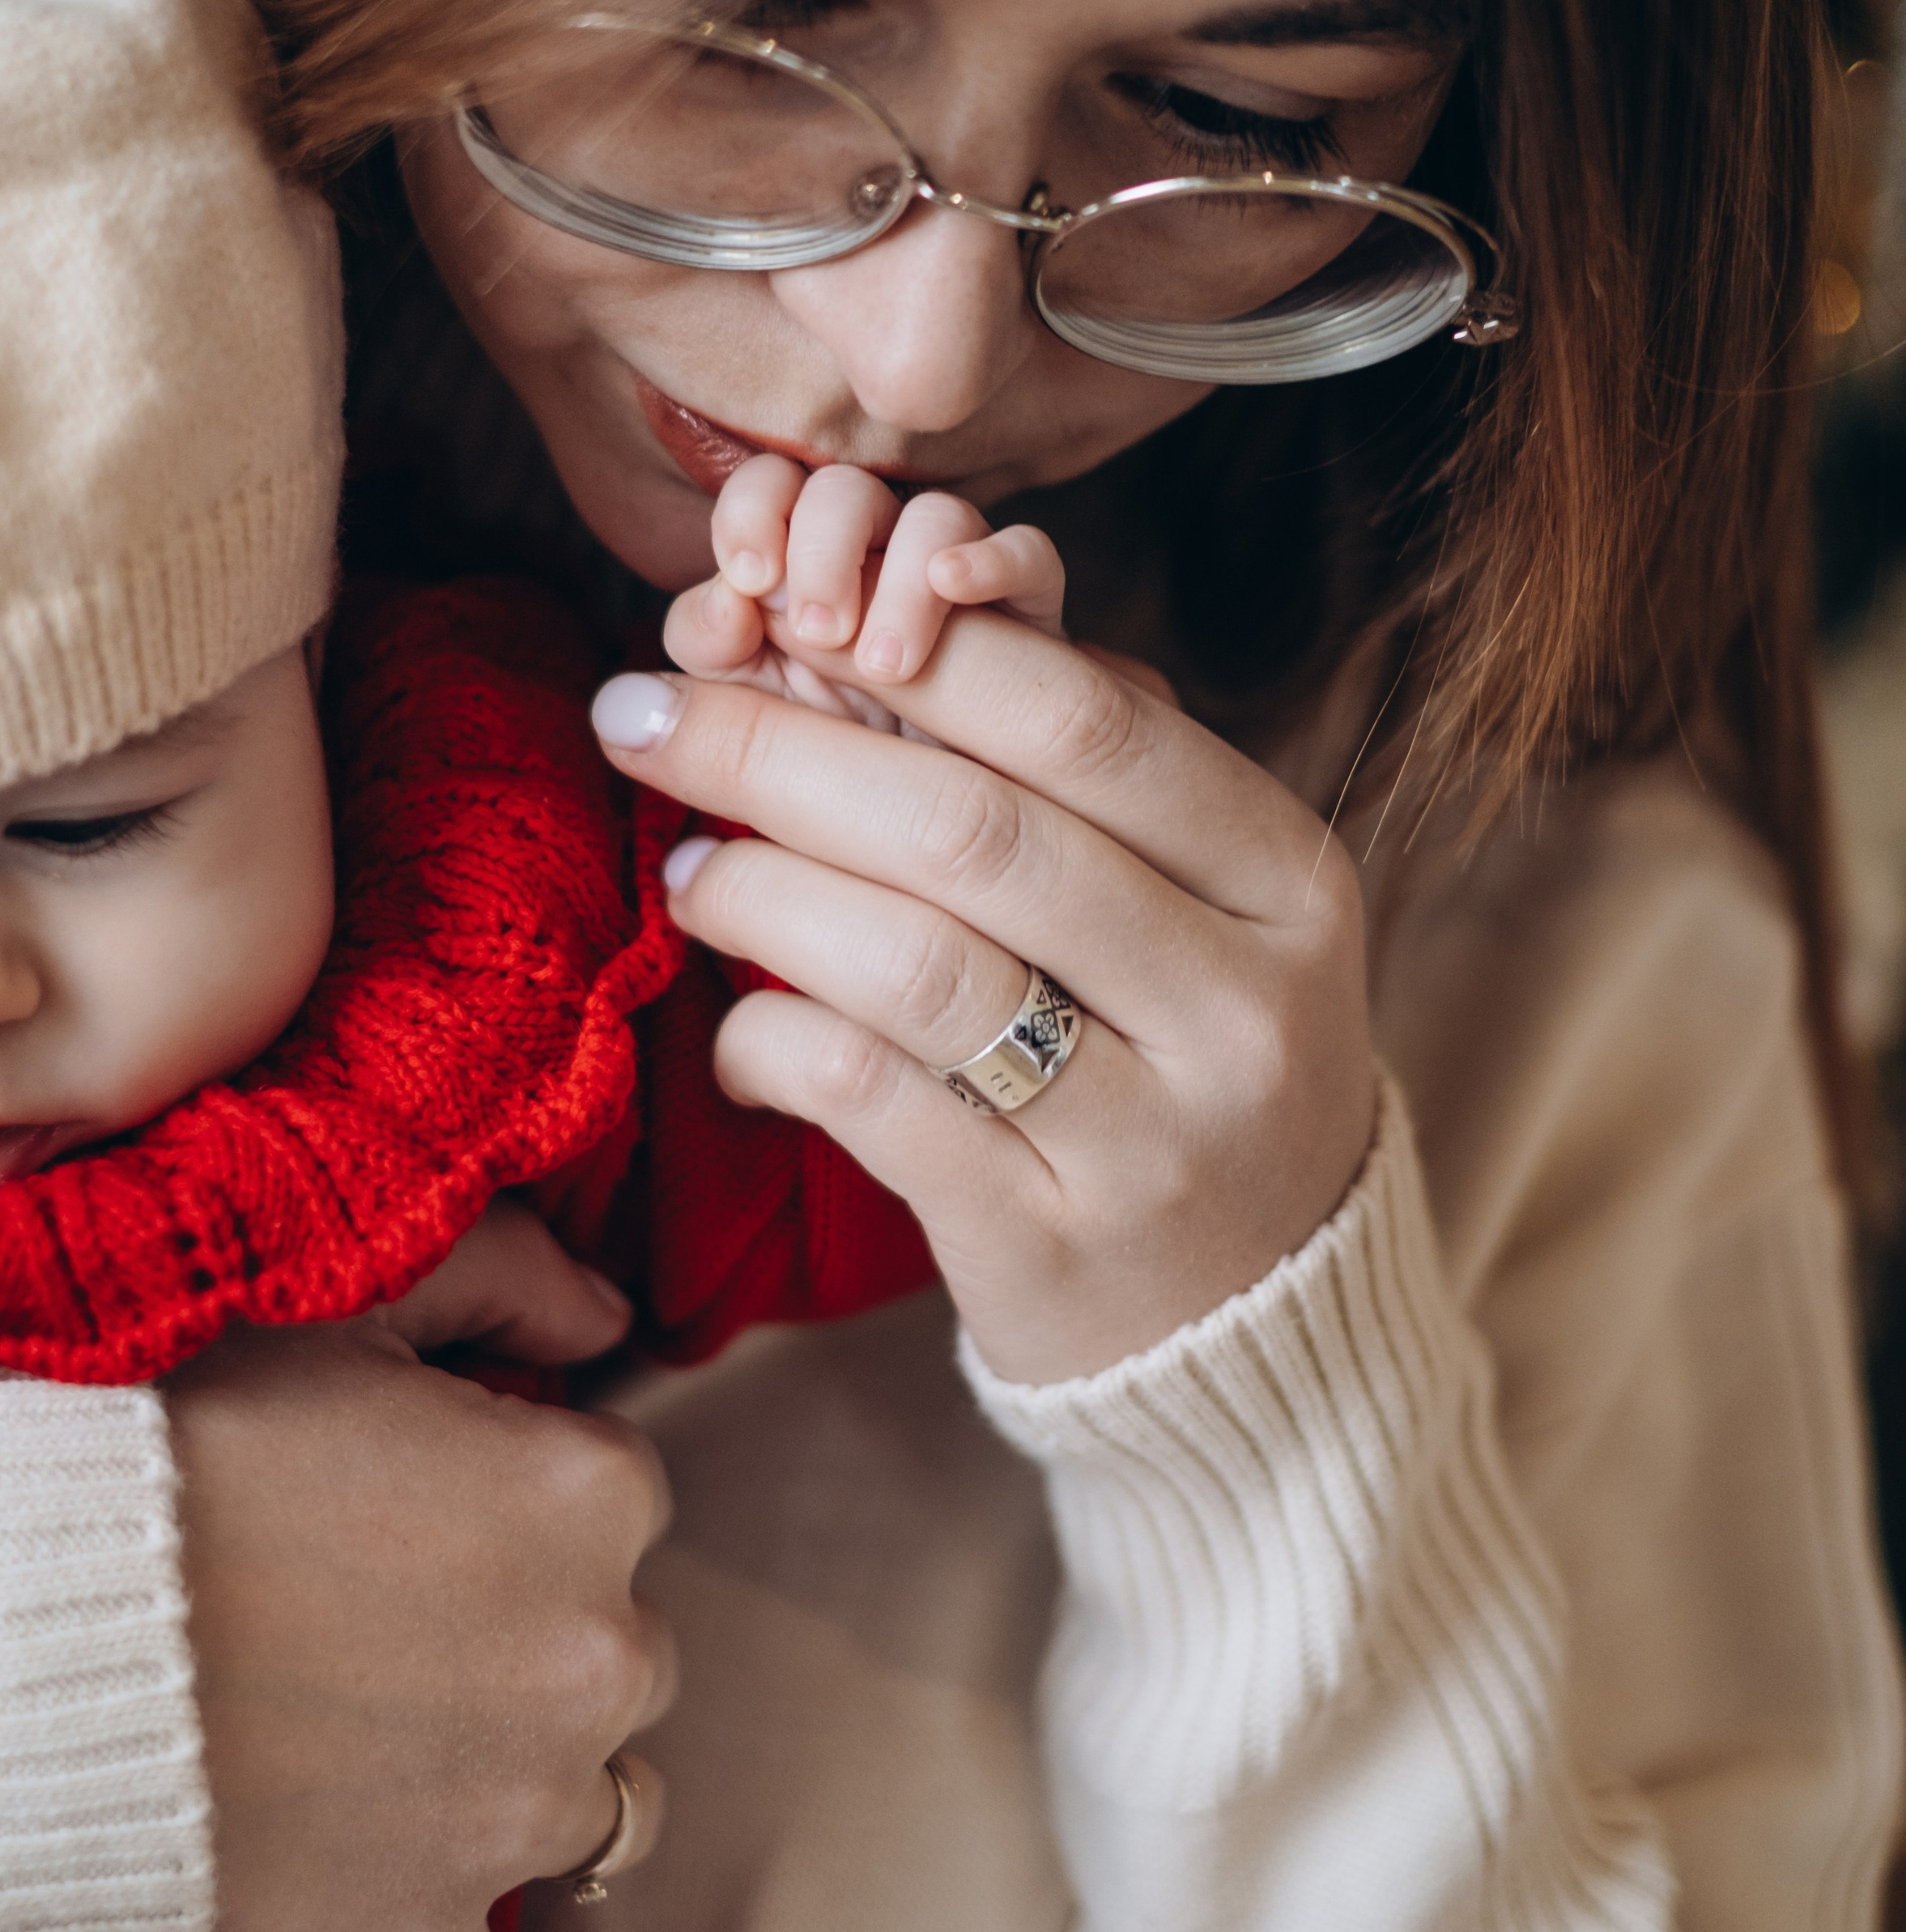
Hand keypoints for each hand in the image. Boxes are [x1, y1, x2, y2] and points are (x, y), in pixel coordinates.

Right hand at [166, 1205, 672, 1931]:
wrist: (17, 1620)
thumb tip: (607, 1312)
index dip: (509, 1494)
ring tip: (400, 1763)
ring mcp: (511, 1816)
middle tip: (386, 1626)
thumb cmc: (170, 1433)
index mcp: (590, 1492)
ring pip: (585, 1814)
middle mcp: (594, 1656)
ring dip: (513, 1794)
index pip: (610, 1495)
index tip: (412, 1501)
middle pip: (613, 1656)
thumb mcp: (344, 1295)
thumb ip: (505, 1272)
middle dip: (527, 1643)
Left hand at [593, 609, 1374, 1383]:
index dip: (904, 655)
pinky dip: (774, 1041)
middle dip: (776, 754)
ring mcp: (1155, 1139)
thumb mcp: (1199, 903)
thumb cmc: (1186, 1054)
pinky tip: (742, 1028)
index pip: (1082, 721)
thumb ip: (1077, 769)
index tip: (766, 622)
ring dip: (759, 895)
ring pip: (912, 967)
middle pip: (973, 832)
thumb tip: (876, 617)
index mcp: (1288, 881)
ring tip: (689, 871)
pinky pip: (870, 1102)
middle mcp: (1240, 1006)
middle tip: (643, 715)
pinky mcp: (1049, 1248)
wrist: (1260, 1314)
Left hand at [664, 456, 1064, 723]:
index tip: (749, 574)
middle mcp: (877, 556)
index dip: (755, 509)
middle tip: (819, 633)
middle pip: (849, 489)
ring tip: (888, 665)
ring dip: (904, 579)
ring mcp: (955, 580)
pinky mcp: (1029, 616)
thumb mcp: (752, 714)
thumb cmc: (829, 763)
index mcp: (798, 564)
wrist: (921, 836)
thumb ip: (714, 649)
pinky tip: (955, 587)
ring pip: (937, 518)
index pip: (773, 486)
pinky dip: (992, 560)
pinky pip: (1030, 555)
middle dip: (826, 549)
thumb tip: (720, 601)